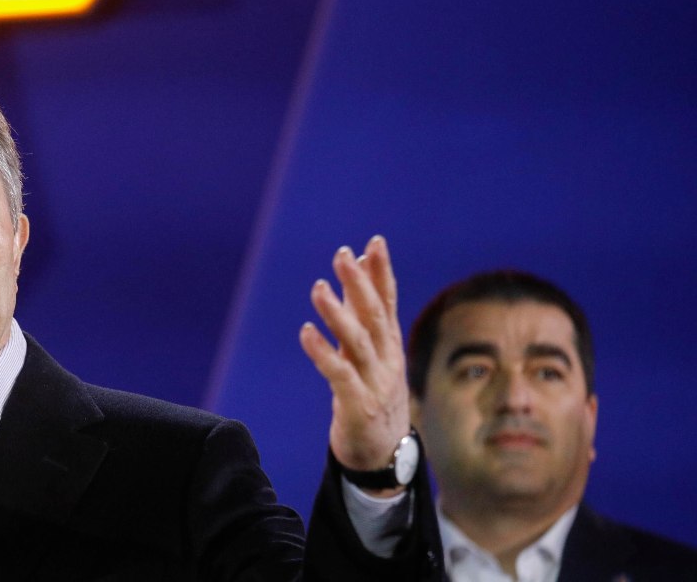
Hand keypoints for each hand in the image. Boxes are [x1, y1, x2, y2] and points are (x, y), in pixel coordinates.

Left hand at [299, 236, 409, 479]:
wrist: (383, 454)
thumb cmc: (374, 395)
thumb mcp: (373, 353)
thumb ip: (366, 314)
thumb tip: (362, 268)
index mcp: (390, 345)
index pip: (388, 302)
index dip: (382, 272)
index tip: (374, 242)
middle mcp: (387, 360)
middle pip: (375, 316)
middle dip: (360, 284)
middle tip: (343, 256)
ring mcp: (375, 383)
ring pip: (358, 342)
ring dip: (338, 313)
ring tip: (319, 287)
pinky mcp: (358, 405)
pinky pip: (339, 375)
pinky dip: (323, 352)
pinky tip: (306, 332)